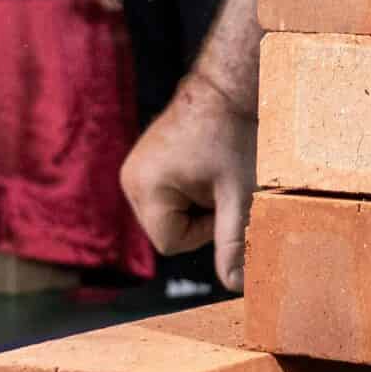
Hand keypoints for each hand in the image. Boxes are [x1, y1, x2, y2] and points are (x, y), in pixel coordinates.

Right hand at [120, 74, 257, 290]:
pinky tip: (204, 163)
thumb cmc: (234, 134)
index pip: (172, 243)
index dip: (204, 229)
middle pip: (166, 231)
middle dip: (198, 216)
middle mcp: (131, 178)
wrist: (228, 85)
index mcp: (145, 187)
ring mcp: (135, 168)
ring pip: (168, 214)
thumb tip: (236, 286)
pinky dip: (188, 189)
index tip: (222, 195)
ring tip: (212, 169)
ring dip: (195, 202)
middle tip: (219, 181)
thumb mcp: (239, 193)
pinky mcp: (144, 160)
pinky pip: (166, 196)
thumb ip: (234, 241)